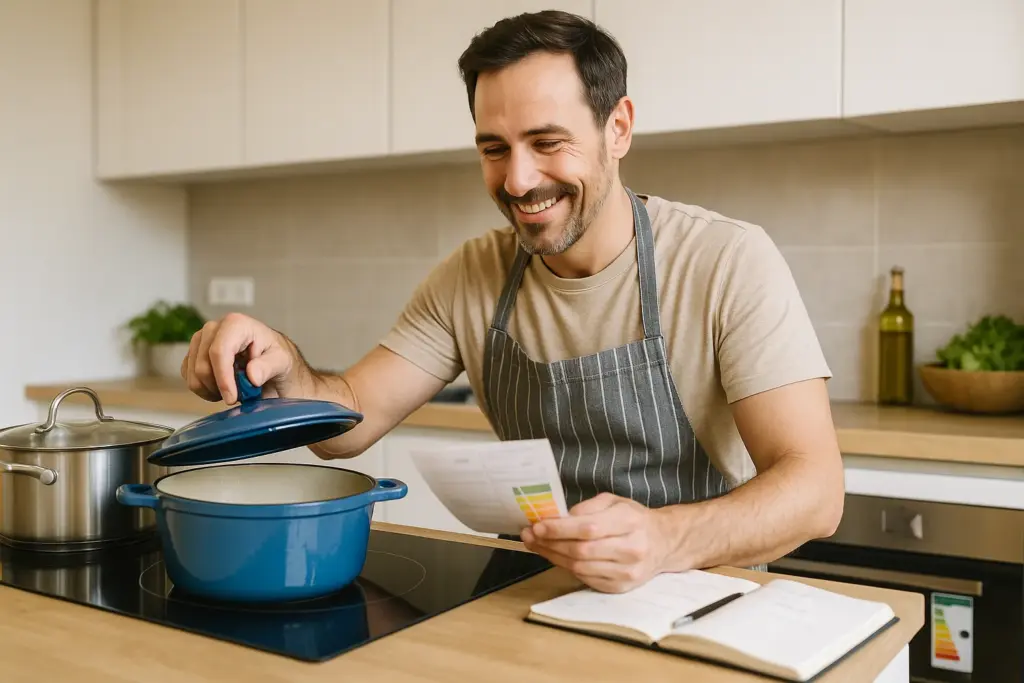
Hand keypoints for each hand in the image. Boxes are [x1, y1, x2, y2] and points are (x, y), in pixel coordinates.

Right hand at [181, 312, 300, 404]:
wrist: (272, 364)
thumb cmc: (277, 359)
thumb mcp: (282, 362)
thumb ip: (269, 367)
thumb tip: (252, 375)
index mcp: (236, 324)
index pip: (219, 351)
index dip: (223, 378)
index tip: (232, 398)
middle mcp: (214, 328)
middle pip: (203, 365)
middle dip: (219, 386)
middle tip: (239, 395)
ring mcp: (201, 340)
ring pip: (193, 373)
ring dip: (212, 389)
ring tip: (233, 391)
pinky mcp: (193, 354)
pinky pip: (188, 377)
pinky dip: (203, 389)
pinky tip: (222, 388)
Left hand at [521, 492, 673, 592]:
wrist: (663, 544)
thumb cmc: (634, 519)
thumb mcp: (615, 501)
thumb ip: (588, 507)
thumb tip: (559, 517)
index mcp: (630, 522)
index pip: (588, 528)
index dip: (559, 529)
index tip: (538, 526)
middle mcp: (631, 549)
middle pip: (581, 550)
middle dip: (550, 543)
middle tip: (530, 535)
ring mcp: (627, 572)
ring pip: (580, 567)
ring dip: (553, 556)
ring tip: (537, 545)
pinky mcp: (620, 587)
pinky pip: (585, 579)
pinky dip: (566, 567)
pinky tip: (556, 556)